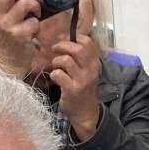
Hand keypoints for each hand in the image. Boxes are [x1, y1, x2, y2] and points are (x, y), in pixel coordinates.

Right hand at [0, 0, 42, 79]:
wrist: (9, 62)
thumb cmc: (8, 38)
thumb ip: (3, 4)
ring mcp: (6, 26)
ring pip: (24, 4)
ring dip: (34, 7)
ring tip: (34, 13)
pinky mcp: (19, 35)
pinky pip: (34, 21)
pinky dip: (37, 24)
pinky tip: (33, 30)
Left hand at [48, 14, 102, 140]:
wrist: (85, 112)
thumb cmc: (83, 88)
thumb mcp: (86, 71)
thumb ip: (80, 57)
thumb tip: (64, 38)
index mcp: (95, 63)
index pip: (88, 42)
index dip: (73, 37)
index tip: (64, 39)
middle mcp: (91, 70)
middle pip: (77, 49)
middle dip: (62, 46)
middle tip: (55, 49)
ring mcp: (82, 80)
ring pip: (65, 61)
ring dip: (56, 62)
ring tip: (56, 67)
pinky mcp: (72, 89)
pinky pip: (58, 74)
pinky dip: (54, 74)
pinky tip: (56, 79)